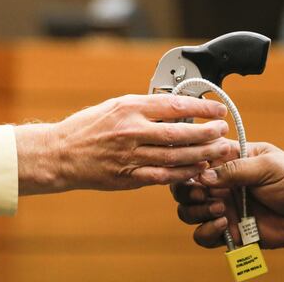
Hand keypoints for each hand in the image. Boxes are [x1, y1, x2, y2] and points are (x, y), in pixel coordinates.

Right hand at [15, 94, 229, 194]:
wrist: (60, 154)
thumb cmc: (85, 127)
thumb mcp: (113, 106)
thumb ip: (143, 107)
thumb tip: (173, 107)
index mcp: (128, 109)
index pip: (173, 105)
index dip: (200, 108)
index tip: (217, 110)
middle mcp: (131, 131)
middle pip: (179, 133)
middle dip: (207, 133)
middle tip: (224, 131)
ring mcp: (130, 156)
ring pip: (175, 157)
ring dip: (201, 154)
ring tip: (220, 150)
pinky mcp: (128, 177)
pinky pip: (162, 176)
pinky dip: (183, 174)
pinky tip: (198, 169)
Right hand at [171, 140, 283, 248]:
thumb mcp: (268, 165)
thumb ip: (235, 169)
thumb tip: (203, 175)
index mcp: (226, 161)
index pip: (193, 160)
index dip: (185, 166)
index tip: (193, 172)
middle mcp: (219, 184)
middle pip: (183, 188)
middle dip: (186, 192)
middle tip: (203, 195)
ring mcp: (223, 208)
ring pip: (188, 213)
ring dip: (197, 212)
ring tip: (221, 209)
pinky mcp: (230, 231)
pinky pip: (204, 236)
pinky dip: (207, 232)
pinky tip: (224, 225)